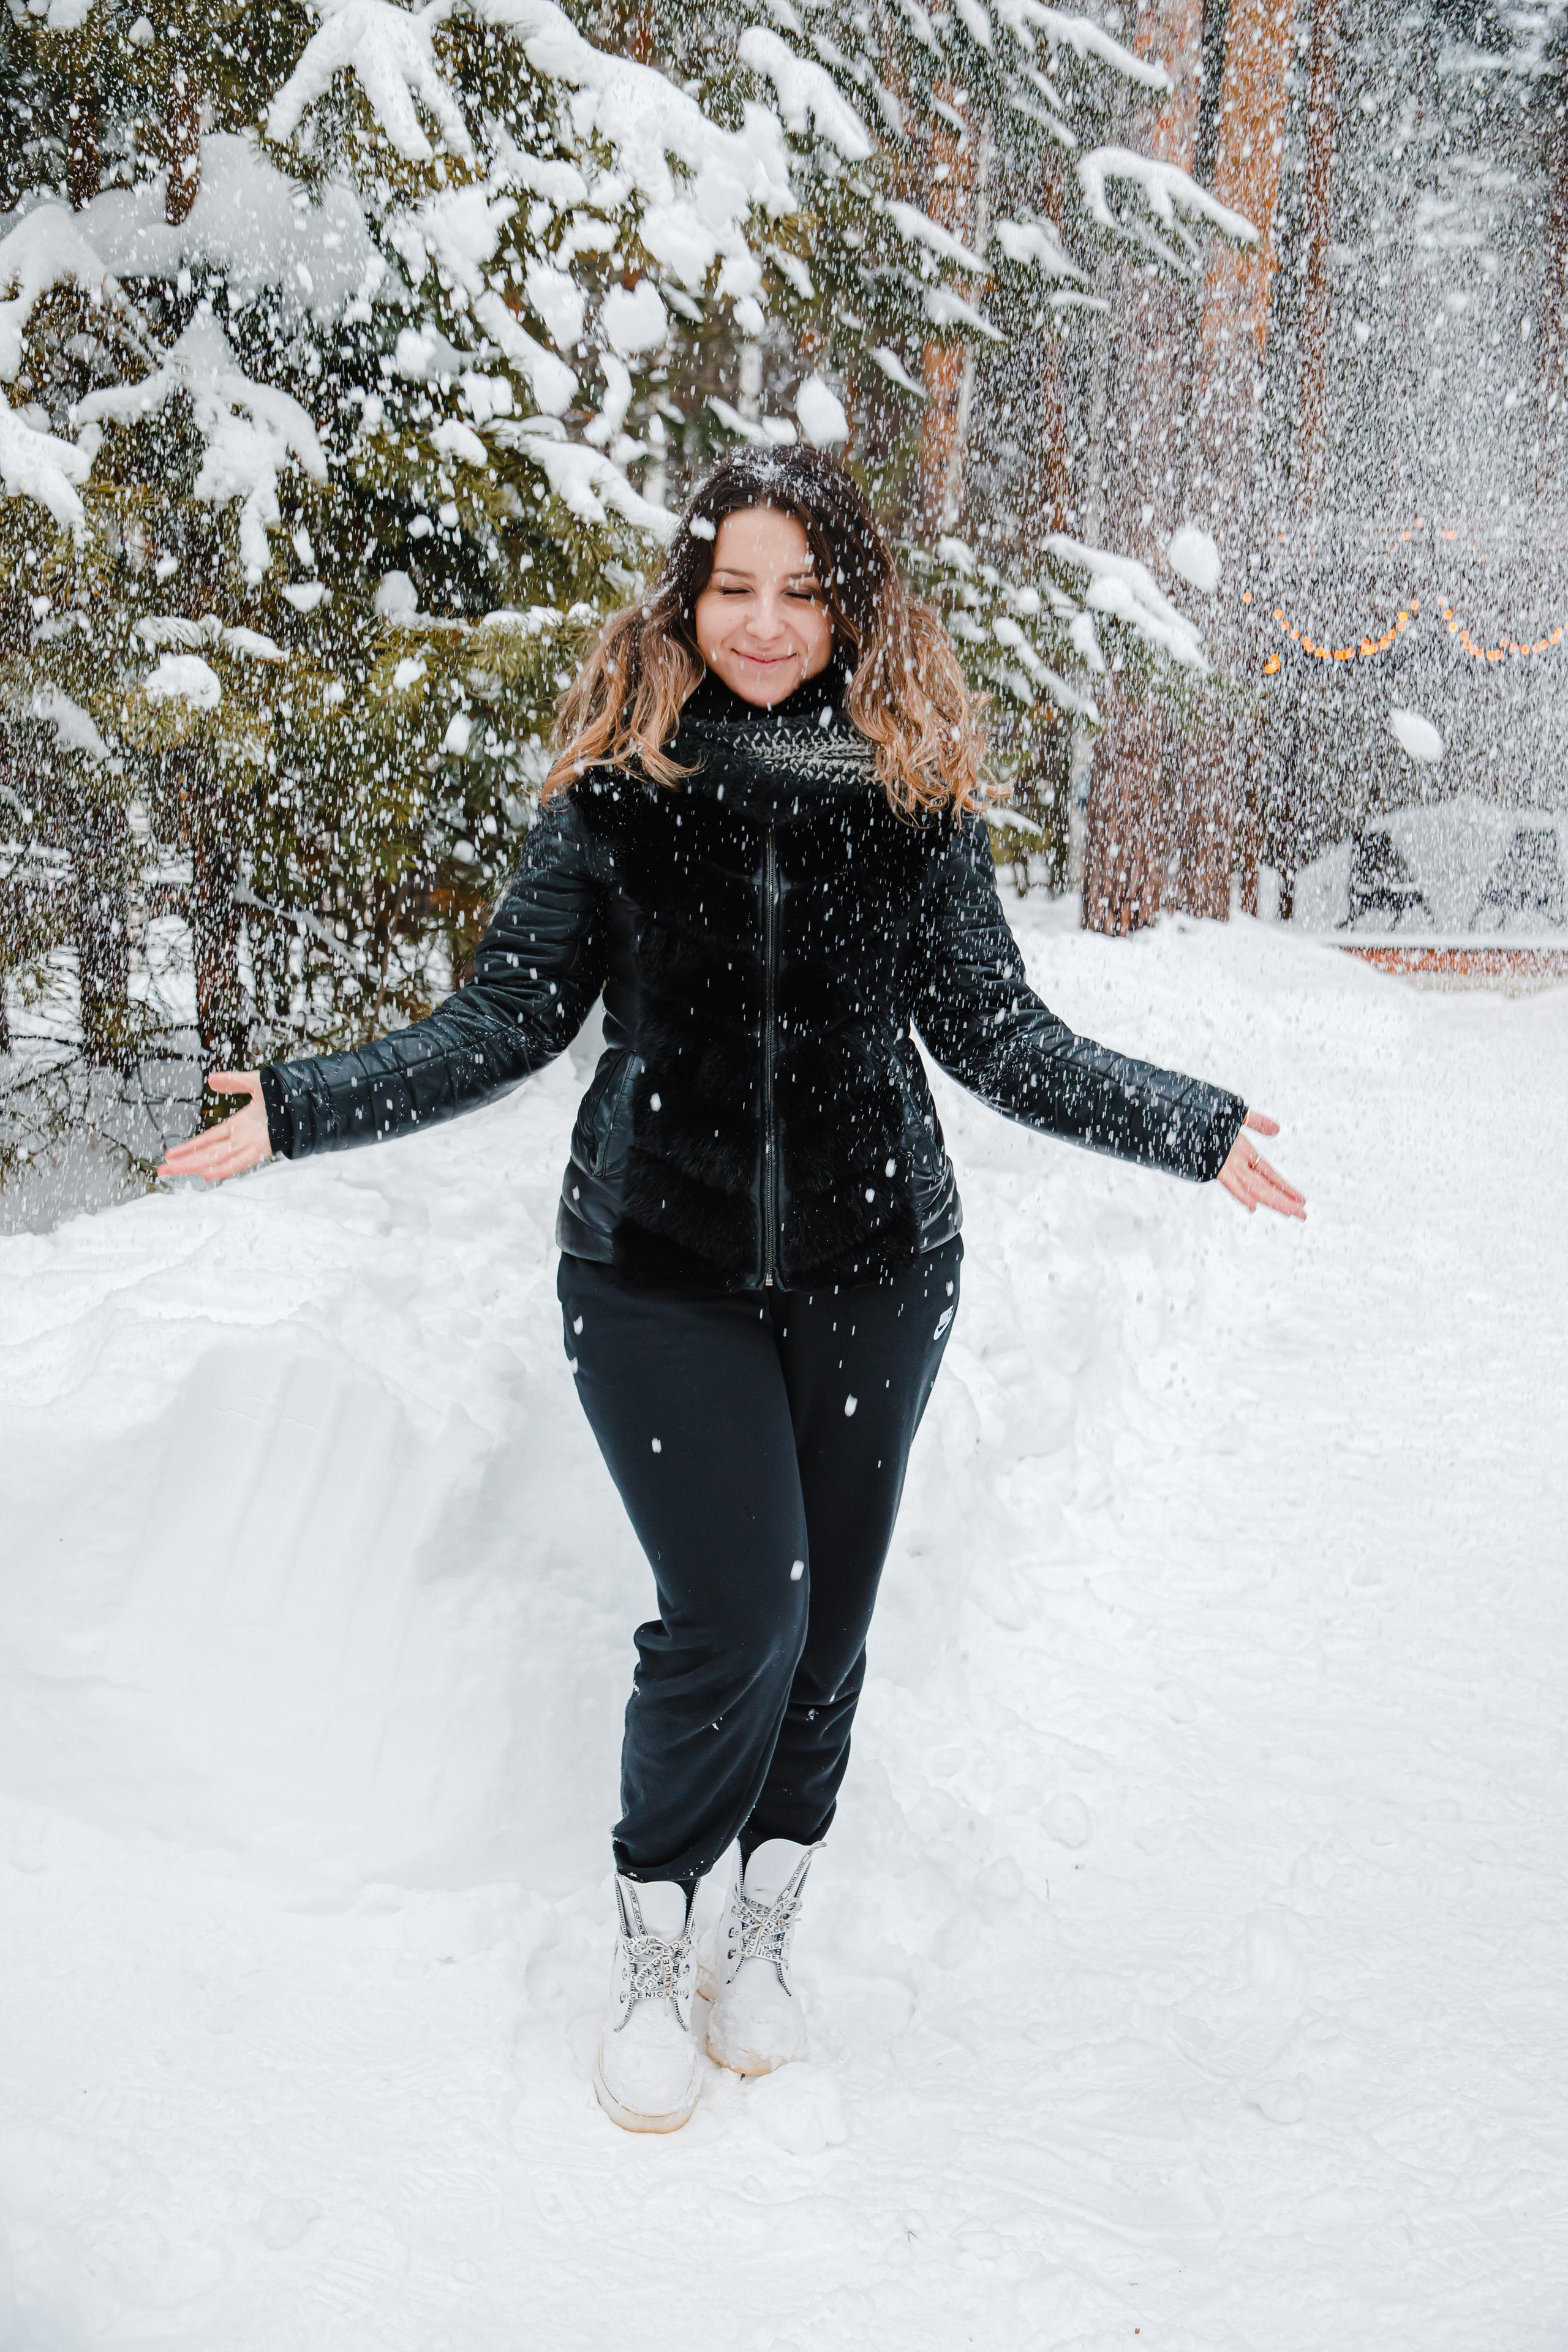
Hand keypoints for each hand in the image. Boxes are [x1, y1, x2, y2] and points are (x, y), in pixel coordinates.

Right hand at [157, 1071, 274, 1185]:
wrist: (305, 1096)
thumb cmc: (284, 1094)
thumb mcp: (253, 1082)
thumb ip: (233, 1081)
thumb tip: (211, 1080)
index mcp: (238, 1126)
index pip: (207, 1140)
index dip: (188, 1148)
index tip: (170, 1156)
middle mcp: (241, 1138)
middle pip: (207, 1153)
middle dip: (184, 1162)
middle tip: (161, 1171)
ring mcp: (250, 1144)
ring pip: (217, 1159)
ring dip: (195, 1166)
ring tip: (174, 1172)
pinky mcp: (262, 1147)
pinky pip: (240, 1161)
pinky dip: (225, 1168)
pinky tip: (208, 1175)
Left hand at [1217, 1111, 1304, 1220]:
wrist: (1185, 1114)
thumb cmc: (1209, 1116)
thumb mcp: (1239, 1115)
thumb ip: (1258, 1122)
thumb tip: (1277, 1129)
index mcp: (1244, 1153)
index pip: (1270, 1175)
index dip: (1285, 1188)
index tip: (1300, 1199)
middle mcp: (1238, 1164)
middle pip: (1266, 1187)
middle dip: (1285, 1200)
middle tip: (1303, 1215)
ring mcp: (1228, 1166)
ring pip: (1254, 1188)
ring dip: (1272, 1201)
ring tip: (1290, 1213)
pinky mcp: (1215, 1165)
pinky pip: (1230, 1183)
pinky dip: (1241, 1194)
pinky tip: (1253, 1206)